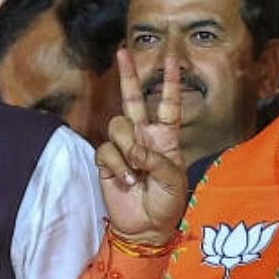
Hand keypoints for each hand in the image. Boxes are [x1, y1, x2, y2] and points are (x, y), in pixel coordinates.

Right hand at [96, 50, 188, 244]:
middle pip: (132, 99)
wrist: (146, 227)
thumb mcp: (173, 181)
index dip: (170, 83)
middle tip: (123, 51)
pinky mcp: (106, 160)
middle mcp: (143, 137)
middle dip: (128, 75)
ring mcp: (124, 147)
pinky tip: (126, 180)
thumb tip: (134, 150)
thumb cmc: (167, 203)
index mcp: (166, 137)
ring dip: (127, 149)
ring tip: (137, 172)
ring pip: (117, 125)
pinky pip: (106, 149)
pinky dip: (116, 165)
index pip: (168, 104)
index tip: (172, 59)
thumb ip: (156, 160)